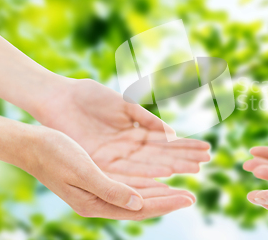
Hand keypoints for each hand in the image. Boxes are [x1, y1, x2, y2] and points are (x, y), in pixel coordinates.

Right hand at [24, 125, 194, 219]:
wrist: (31, 145)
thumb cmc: (54, 155)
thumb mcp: (83, 171)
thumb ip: (110, 189)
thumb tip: (139, 203)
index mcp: (96, 202)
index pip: (139, 207)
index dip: (165, 202)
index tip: (188, 198)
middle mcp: (100, 200)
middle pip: (142, 203)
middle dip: (168, 200)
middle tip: (192, 197)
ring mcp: (99, 190)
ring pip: (138, 194)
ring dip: (160, 191)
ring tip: (181, 190)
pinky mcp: (99, 178)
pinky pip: (129, 184)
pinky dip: (146, 182)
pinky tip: (157, 180)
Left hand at [34, 78, 209, 178]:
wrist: (60, 97)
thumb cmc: (90, 96)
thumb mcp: (125, 105)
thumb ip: (147, 120)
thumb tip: (172, 132)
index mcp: (135, 133)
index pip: (166, 143)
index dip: (185, 146)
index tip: (206, 149)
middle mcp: (128, 148)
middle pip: (161, 155)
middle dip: (184, 158)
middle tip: (207, 161)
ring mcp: (116, 156)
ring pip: (149, 163)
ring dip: (173, 165)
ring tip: (194, 167)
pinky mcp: (100, 161)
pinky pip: (128, 168)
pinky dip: (148, 169)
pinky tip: (167, 171)